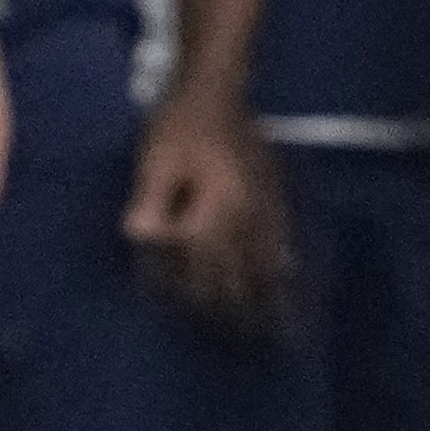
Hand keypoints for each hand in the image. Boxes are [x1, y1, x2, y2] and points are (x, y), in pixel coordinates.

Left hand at [124, 88, 290, 342]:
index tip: (200, 330)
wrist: (215, 85)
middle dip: (240, 310)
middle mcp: (244, 212)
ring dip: (267, 290)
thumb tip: (141, 238)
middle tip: (247, 345)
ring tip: (277, 323)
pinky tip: (288, 269)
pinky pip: (280, 231)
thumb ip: (149, 202)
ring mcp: (262, 201)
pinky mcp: (268, 188)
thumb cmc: (177, 123)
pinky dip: (282, 256)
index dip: (198, 299)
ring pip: (266, 256)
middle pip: (241, 270)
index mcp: (215, 209)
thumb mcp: (153, 161)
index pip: (204, 266)